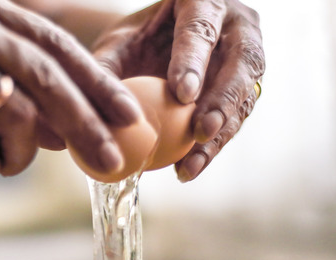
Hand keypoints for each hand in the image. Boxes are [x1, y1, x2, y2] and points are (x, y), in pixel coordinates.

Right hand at [0, 0, 143, 181]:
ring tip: (0, 162)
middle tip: (112, 162)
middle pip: (45, 78)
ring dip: (18, 154)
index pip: (54, 46)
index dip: (97, 83)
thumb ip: (22, 93)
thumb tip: (79, 128)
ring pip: (15, 114)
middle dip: (85, 125)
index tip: (128, 116)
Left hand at [91, 0, 264, 181]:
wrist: (158, 45)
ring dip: (221, 133)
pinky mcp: (246, 89)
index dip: (194, 61)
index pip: (200, 29)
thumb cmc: (137, 40)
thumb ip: (106, 68)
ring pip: (245, 95)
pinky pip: (236, 119)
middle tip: (200, 132)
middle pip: (241, 62)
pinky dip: (213, 147)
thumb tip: (88, 107)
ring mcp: (246, 57)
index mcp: (201, 1)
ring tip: (191, 163)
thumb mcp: (118, 45)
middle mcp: (235, 25)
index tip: (182, 94)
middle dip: (222, 100)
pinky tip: (188, 168)